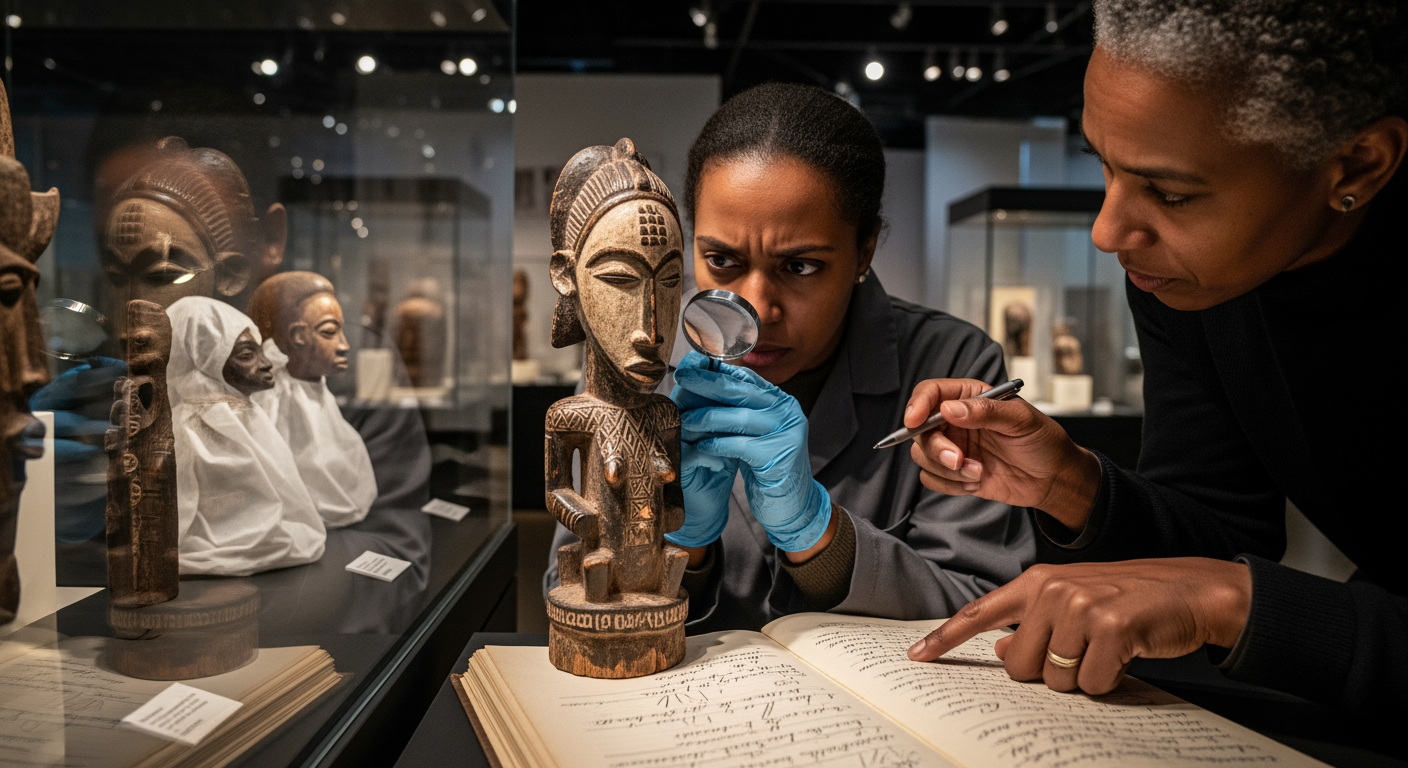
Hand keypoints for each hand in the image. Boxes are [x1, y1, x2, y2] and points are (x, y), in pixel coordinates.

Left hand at [672, 352, 830, 552]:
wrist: (794, 506)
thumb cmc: (767, 468)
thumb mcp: (755, 433)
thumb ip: (739, 410)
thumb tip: (703, 383)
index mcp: (781, 401)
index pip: (746, 378)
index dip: (717, 370)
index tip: (691, 366)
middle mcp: (788, 412)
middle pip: (742, 391)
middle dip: (707, 384)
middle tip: (682, 378)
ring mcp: (787, 433)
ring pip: (740, 417)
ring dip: (707, 417)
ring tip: (684, 419)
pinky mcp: (780, 456)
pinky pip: (741, 445)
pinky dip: (717, 444)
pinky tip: (700, 445)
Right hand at [905, 378, 1100, 529]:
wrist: (1054, 478)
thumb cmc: (1043, 441)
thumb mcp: (1021, 420)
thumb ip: (985, 412)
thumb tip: (949, 409)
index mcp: (970, 398)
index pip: (931, 392)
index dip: (917, 404)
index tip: (914, 421)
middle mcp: (956, 421)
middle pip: (920, 429)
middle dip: (937, 448)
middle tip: (960, 460)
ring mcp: (953, 447)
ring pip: (922, 456)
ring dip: (947, 470)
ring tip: (978, 473)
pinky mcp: (954, 473)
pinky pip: (931, 479)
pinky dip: (950, 485)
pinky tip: (976, 482)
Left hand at [906, 558, 1251, 694]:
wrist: (1191, 590)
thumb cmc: (1130, 599)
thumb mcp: (1074, 600)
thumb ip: (1034, 621)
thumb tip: (1001, 648)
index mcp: (1037, 581)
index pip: (980, 612)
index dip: (946, 638)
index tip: (917, 657)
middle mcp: (1053, 589)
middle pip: (1018, 665)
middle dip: (1047, 672)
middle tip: (1082, 651)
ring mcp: (1081, 606)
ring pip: (1056, 679)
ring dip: (1083, 677)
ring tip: (1108, 648)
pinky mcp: (1111, 628)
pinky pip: (1092, 683)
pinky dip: (1110, 680)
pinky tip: (1126, 654)